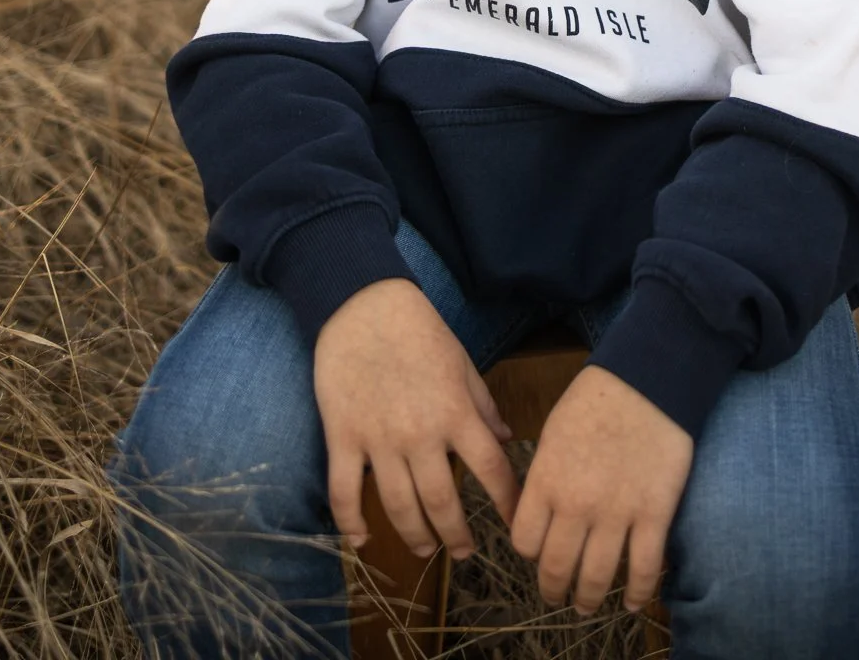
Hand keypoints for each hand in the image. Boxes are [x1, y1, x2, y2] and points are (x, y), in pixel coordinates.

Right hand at [314, 277, 519, 562]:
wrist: (363, 305)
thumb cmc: (418, 330)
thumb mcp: (461, 362)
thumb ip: (482, 405)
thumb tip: (506, 439)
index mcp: (455, 413)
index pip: (490, 470)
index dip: (507, 503)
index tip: (515, 524)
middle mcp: (420, 434)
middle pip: (443, 503)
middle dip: (456, 536)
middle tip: (462, 553)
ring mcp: (379, 439)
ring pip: (399, 506)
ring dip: (414, 536)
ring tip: (424, 549)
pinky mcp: (343, 438)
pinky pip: (345, 492)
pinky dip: (350, 523)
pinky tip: (362, 540)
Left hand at [510, 366, 692, 616]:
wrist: (648, 379)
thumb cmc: (596, 398)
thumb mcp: (553, 431)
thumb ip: (544, 475)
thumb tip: (537, 508)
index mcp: (546, 480)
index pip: (525, 540)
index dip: (529, 552)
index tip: (538, 553)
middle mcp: (577, 504)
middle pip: (556, 567)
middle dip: (554, 589)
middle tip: (557, 595)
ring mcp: (617, 513)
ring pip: (597, 577)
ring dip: (589, 598)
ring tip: (587, 605)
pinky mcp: (654, 515)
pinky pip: (644, 569)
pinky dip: (639, 593)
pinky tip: (634, 603)